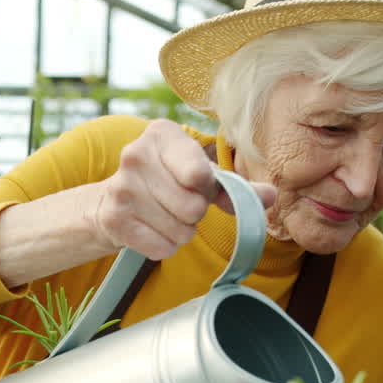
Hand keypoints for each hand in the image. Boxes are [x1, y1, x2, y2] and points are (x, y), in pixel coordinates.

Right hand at [92, 119, 276, 259]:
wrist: (110, 201)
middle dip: (194, 214)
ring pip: (180, 231)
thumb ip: (236, 186)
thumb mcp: (199, 176)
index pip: (200, 173)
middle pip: (193, 207)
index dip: (207, 188)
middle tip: (178, 204)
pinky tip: (150, 230)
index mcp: (161, 134)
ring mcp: (120, 188)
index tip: (196, 183)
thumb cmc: (166, 182)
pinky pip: (161, 248)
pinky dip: (163, 246)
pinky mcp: (112, 219)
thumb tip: (271, 196)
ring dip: (180, 232)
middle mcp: (135, 155)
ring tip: (164, 217)